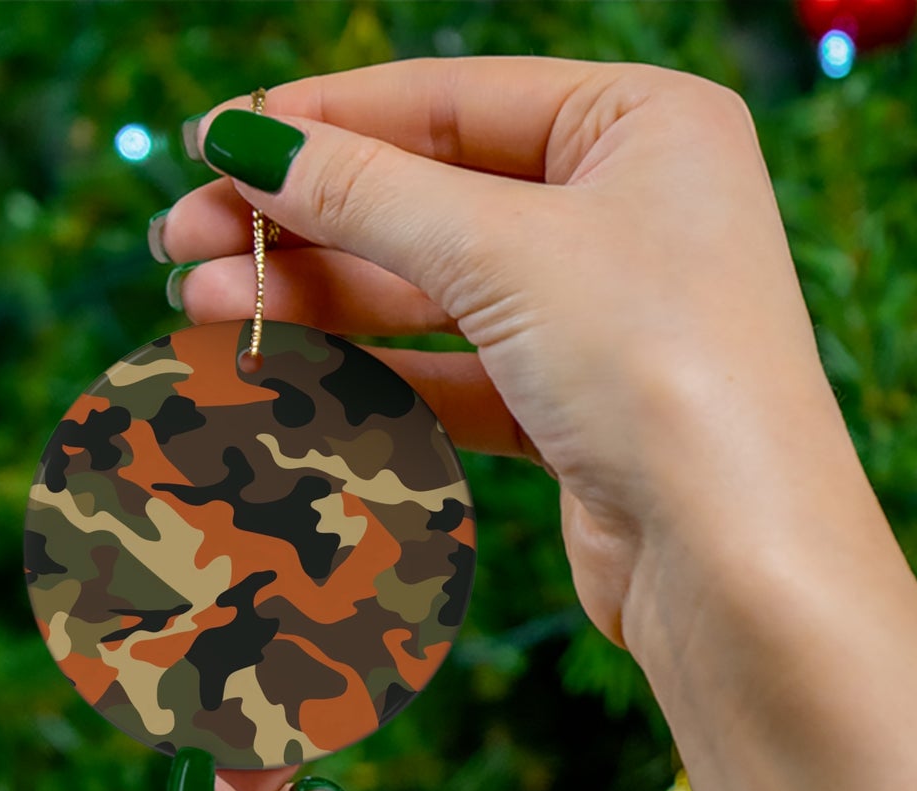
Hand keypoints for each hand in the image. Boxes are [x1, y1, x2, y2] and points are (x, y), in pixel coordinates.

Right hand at [158, 56, 850, 659]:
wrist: (735, 563)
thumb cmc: (657, 369)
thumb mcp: (502, 252)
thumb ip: (366, 193)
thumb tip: (246, 141)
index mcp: (645, 125)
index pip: (451, 100)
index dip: (323, 121)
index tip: (210, 143)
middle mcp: (631, 211)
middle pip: (432, 198)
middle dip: (304, 223)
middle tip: (181, 243)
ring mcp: (605, 317)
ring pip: (434, 293)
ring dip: (320, 302)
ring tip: (201, 310)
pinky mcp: (578, 411)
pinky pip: (456, 374)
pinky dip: (373, 376)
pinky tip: (283, 375)